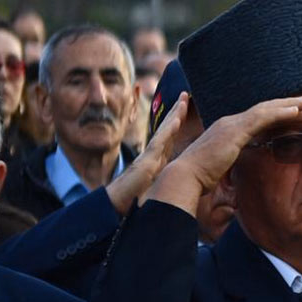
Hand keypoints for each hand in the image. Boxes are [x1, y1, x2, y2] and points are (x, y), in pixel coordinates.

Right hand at [106, 92, 187, 213]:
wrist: (116, 206)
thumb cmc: (133, 201)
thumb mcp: (154, 189)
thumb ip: (162, 183)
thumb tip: (175, 186)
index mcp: (157, 160)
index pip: (170, 137)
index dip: (177, 123)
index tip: (186, 110)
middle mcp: (153, 154)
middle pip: (168, 129)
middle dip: (177, 112)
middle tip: (186, 95)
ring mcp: (149, 156)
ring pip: (165, 131)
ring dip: (175, 114)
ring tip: (184, 99)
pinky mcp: (146, 162)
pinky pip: (160, 143)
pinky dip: (169, 131)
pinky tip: (177, 120)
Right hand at [147, 95, 301, 214]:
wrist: (186, 177)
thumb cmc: (200, 178)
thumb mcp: (221, 168)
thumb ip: (232, 165)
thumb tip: (239, 174)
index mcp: (227, 130)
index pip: (256, 118)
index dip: (275, 113)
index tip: (292, 112)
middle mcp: (230, 122)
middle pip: (263, 109)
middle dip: (286, 105)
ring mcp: (232, 124)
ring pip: (266, 110)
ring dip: (289, 106)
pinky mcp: (236, 131)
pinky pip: (263, 118)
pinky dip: (281, 113)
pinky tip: (296, 111)